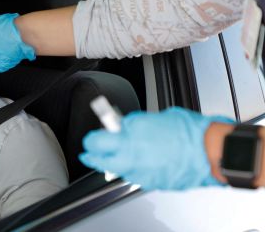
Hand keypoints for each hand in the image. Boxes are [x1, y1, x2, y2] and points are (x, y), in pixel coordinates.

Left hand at [79, 107, 233, 189]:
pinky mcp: (151, 184)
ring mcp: (141, 174)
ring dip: (116, 162)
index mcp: (129, 140)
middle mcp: (131, 160)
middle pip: (99, 161)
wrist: (211, 151)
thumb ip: (134, 124)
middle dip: (94, 156)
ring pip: (118, 170)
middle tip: (92, 152)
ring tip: (122, 153)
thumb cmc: (188, 131)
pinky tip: (143, 161)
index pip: (95, 142)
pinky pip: (136, 176)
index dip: (91, 139)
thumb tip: (123, 126)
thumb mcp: (154, 118)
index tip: (92, 137)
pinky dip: (136, 169)